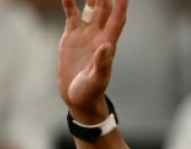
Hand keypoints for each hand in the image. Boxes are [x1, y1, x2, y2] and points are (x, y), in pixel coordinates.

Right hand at [57, 0, 127, 122]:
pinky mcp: (71, 35)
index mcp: (108, 44)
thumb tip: (106, 46)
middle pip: (105, 8)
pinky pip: (71, 13)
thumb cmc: (90, 91)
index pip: (117, 20)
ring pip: (90, 7)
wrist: (77, 96)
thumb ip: (102, 63)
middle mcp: (99, 35)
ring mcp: (86, 33)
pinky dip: (69, 2)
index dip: (121, 7)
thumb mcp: (96, 80)